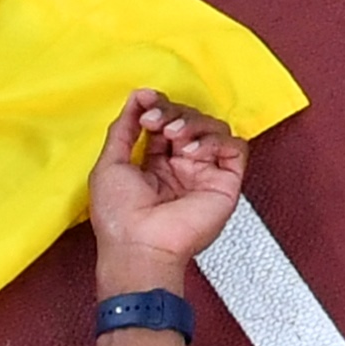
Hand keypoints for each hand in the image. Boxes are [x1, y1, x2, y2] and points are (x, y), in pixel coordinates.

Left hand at [88, 91, 245, 286]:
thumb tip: (137, 98)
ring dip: (192, 123)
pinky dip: (214, 141)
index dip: (159, 106)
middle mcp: (182, 167)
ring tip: (173, 136)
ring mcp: (204, 174)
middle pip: (190, 120)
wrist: (138, 247)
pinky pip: (234, 147)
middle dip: (172, 112)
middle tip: (156, 122)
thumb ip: (123, 129)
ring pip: (213, 128)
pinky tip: (191, 152)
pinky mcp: (224, 183)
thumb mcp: (110, 164)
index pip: (166, 121)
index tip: (145, 100)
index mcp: (156, 164)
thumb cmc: (119, 220)